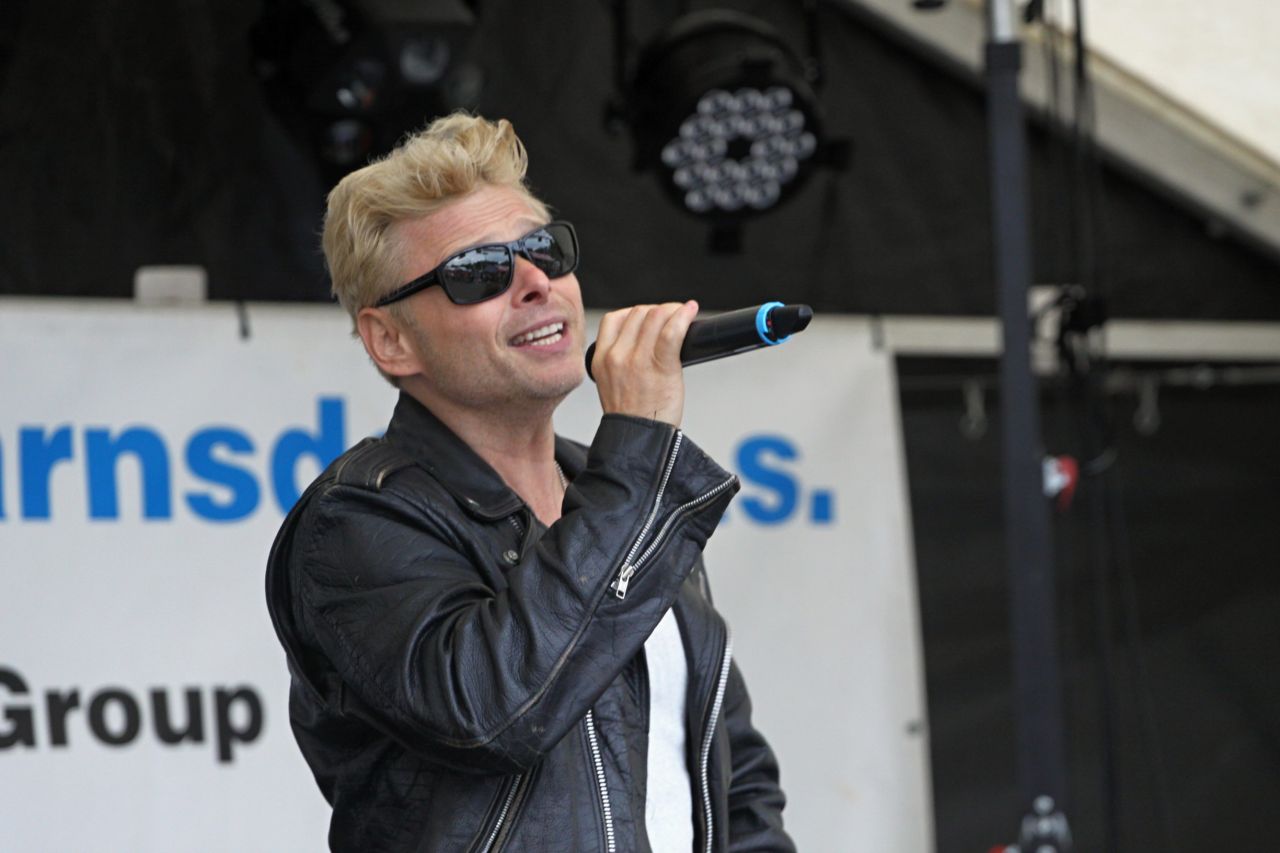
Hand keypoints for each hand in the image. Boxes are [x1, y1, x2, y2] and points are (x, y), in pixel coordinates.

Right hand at [590, 301, 698, 426]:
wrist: (639, 441)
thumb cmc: (633, 416)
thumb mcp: (612, 382)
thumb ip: (620, 358)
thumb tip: (645, 336)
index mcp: (601, 359)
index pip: (614, 318)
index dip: (636, 313)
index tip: (650, 317)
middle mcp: (616, 356)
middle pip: (638, 313)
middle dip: (658, 311)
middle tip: (672, 318)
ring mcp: (637, 360)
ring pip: (655, 316)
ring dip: (672, 310)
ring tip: (683, 315)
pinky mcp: (660, 366)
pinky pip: (672, 331)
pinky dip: (683, 317)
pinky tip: (691, 311)